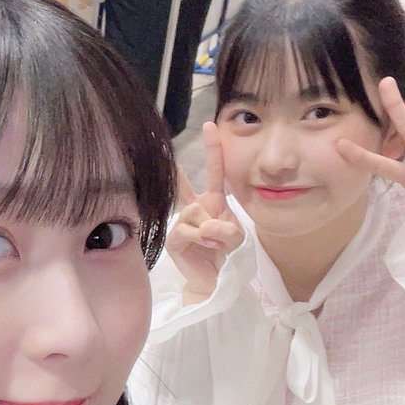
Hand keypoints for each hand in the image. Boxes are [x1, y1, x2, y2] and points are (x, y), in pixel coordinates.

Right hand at [166, 122, 244, 301]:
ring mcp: (182, 222)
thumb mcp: (237, 237)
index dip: (212, 148)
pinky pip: (186, 230)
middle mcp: (194, 208)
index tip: (210, 125)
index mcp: (212, 201)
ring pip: (194, 213)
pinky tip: (206, 243)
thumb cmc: (225, 254)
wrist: (215, 280)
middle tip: (167, 154)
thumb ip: (228, 228)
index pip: (213, 171)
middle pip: (184, 187)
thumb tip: (207, 227)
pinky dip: (200, 237)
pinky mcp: (174, 239)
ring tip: (216, 241)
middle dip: (178, 174)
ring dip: (210, 228)